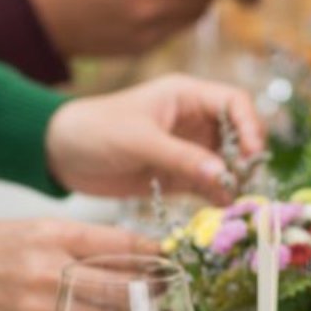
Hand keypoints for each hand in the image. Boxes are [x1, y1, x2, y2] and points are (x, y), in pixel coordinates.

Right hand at [0, 221, 155, 310]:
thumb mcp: (43, 228)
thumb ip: (92, 239)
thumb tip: (143, 250)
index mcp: (54, 238)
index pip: (122, 246)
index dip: (152, 255)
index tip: (168, 260)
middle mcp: (49, 274)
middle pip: (122, 288)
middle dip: (146, 289)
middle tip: (157, 287)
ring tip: (125, 304)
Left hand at [45, 75, 264, 201]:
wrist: (58, 154)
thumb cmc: (94, 130)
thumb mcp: (138, 140)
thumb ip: (181, 156)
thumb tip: (224, 174)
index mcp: (187, 97)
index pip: (235, 103)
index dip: (250, 125)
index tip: (252, 153)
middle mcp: (194, 122)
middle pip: (239, 136)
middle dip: (246, 159)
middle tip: (246, 183)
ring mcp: (190, 150)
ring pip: (228, 164)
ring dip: (235, 182)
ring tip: (237, 203)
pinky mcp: (180, 177)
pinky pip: (210, 187)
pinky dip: (219, 199)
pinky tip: (221, 213)